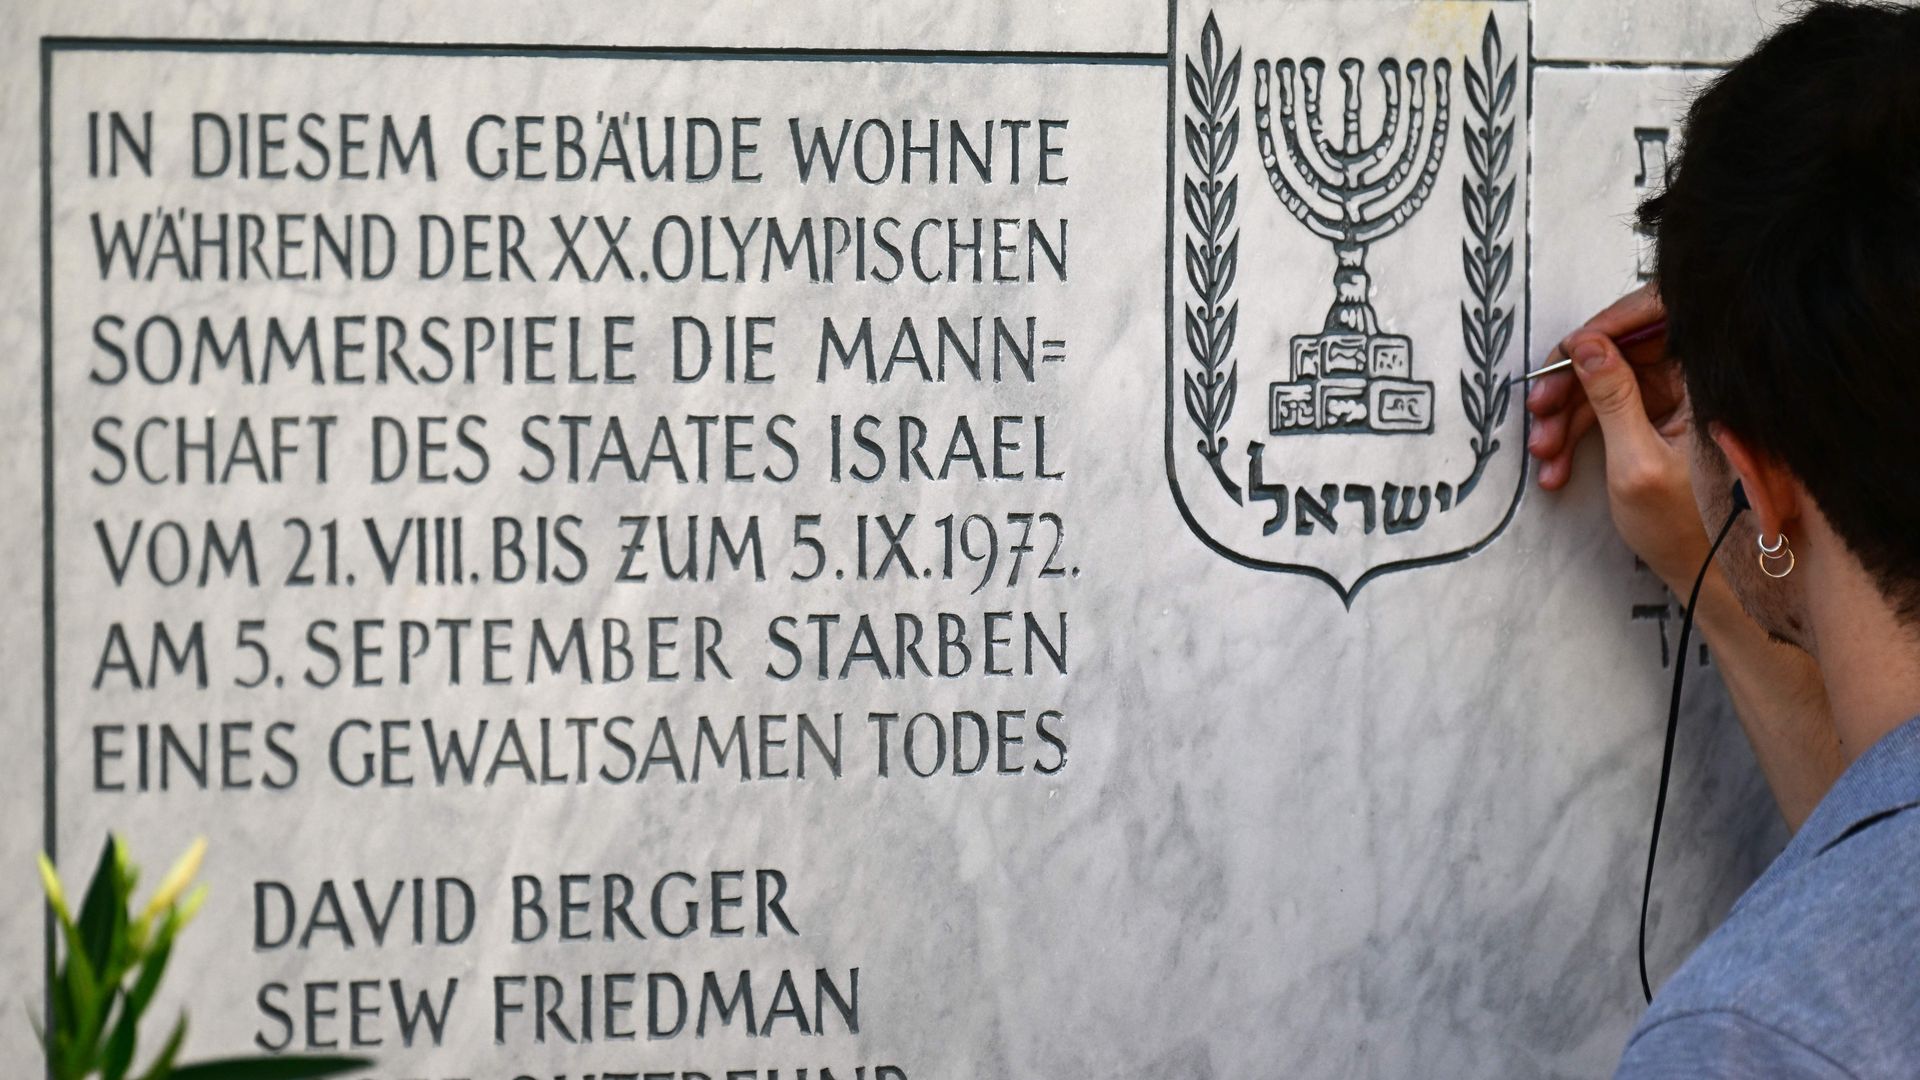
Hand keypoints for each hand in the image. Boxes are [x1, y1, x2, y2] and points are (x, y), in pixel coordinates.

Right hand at [1525, 284, 1707, 590]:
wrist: (1701, 572)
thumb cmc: (1684, 527)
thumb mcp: (1636, 461)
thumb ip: (1612, 398)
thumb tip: (1586, 344)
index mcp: (1706, 384)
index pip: (1662, 318)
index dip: (1612, 324)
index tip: (1570, 351)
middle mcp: (1693, 383)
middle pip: (1622, 351)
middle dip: (1573, 383)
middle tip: (1540, 411)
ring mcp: (1674, 400)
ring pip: (1605, 382)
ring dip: (1566, 416)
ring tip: (1544, 454)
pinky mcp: (1657, 417)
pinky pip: (1606, 408)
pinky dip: (1577, 433)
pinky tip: (1557, 464)